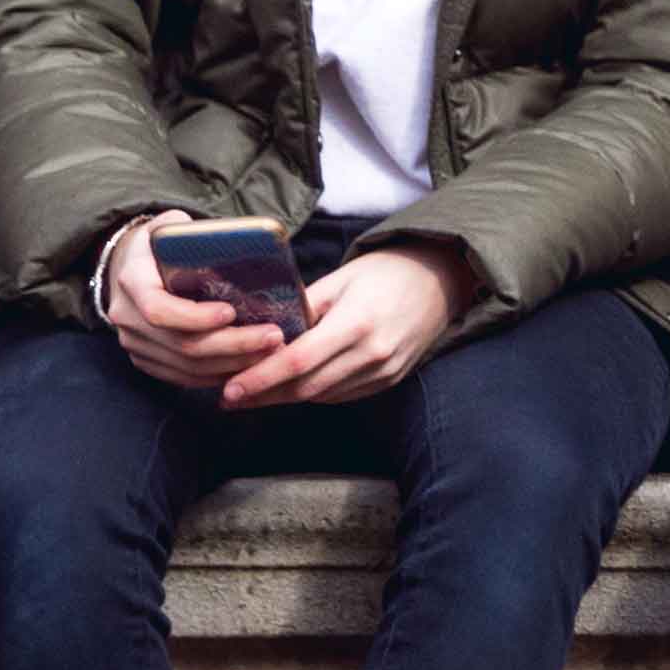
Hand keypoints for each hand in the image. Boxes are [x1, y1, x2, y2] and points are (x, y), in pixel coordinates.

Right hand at [92, 208, 282, 396]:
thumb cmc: (159, 244)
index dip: (196, 317)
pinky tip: (248, 365)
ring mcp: (134, 343)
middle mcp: (127, 317)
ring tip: (271, 351)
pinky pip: (183, 377)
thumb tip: (239, 243)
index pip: (159, 309)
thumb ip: (195, 232)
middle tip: (273, 336)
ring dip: (232, 364)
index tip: (231, 312)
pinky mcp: (146, 360)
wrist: (128, 266)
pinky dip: (218, 375)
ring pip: (186, 367)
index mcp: (132, 280)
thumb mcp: (171, 225)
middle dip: (232, 344)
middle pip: (181, 345)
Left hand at [221, 243, 466, 408]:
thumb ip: (304, 306)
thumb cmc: (386, 272)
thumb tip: (264, 326)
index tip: (231, 389)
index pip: (299, 361)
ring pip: (322, 395)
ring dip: (285, 398)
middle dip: (264, 395)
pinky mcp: (390, 380)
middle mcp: (372, 353)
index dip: (261, 379)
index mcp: (356, 323)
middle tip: (229, 397)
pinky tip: (291, 388)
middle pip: (307, 387)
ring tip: (252, 395)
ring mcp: (384, 371)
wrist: (440, 281)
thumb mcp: (341, 278)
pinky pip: (342, 394)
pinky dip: (314, 393)